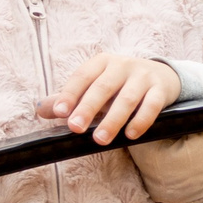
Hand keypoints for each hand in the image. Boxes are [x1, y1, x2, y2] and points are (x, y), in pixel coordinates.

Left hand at [41, 53, 178, 144]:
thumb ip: (71, 99)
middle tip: (75, 128)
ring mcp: (143, 77)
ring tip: (101, 139)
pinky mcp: (160, 90)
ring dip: (113, 120)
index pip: (82, 76)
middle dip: (88, 108)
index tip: (59, 113)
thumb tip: (41, 110)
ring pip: (127, 98)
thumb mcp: (96, 86)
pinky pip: (151, 106)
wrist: (162, 76)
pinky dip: (141, 120)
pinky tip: (130, 135)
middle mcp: (122, 66)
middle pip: (103, 87)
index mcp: (102, 62)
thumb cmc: (120, 85)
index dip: (70, 94)